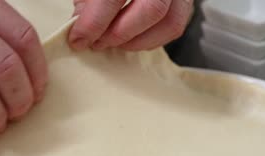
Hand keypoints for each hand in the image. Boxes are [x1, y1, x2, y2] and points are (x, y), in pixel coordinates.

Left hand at [69, 0, 193, 50]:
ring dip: (137, 41)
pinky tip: (130, 38)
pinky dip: (150, 39)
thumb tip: (81, 25)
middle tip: (97, 43)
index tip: (79, 38)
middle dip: (119, 33)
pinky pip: (175, 26)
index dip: (94, 22)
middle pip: (152, 9)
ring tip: (112, 41)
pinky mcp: (185, 1)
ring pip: (169, 22)